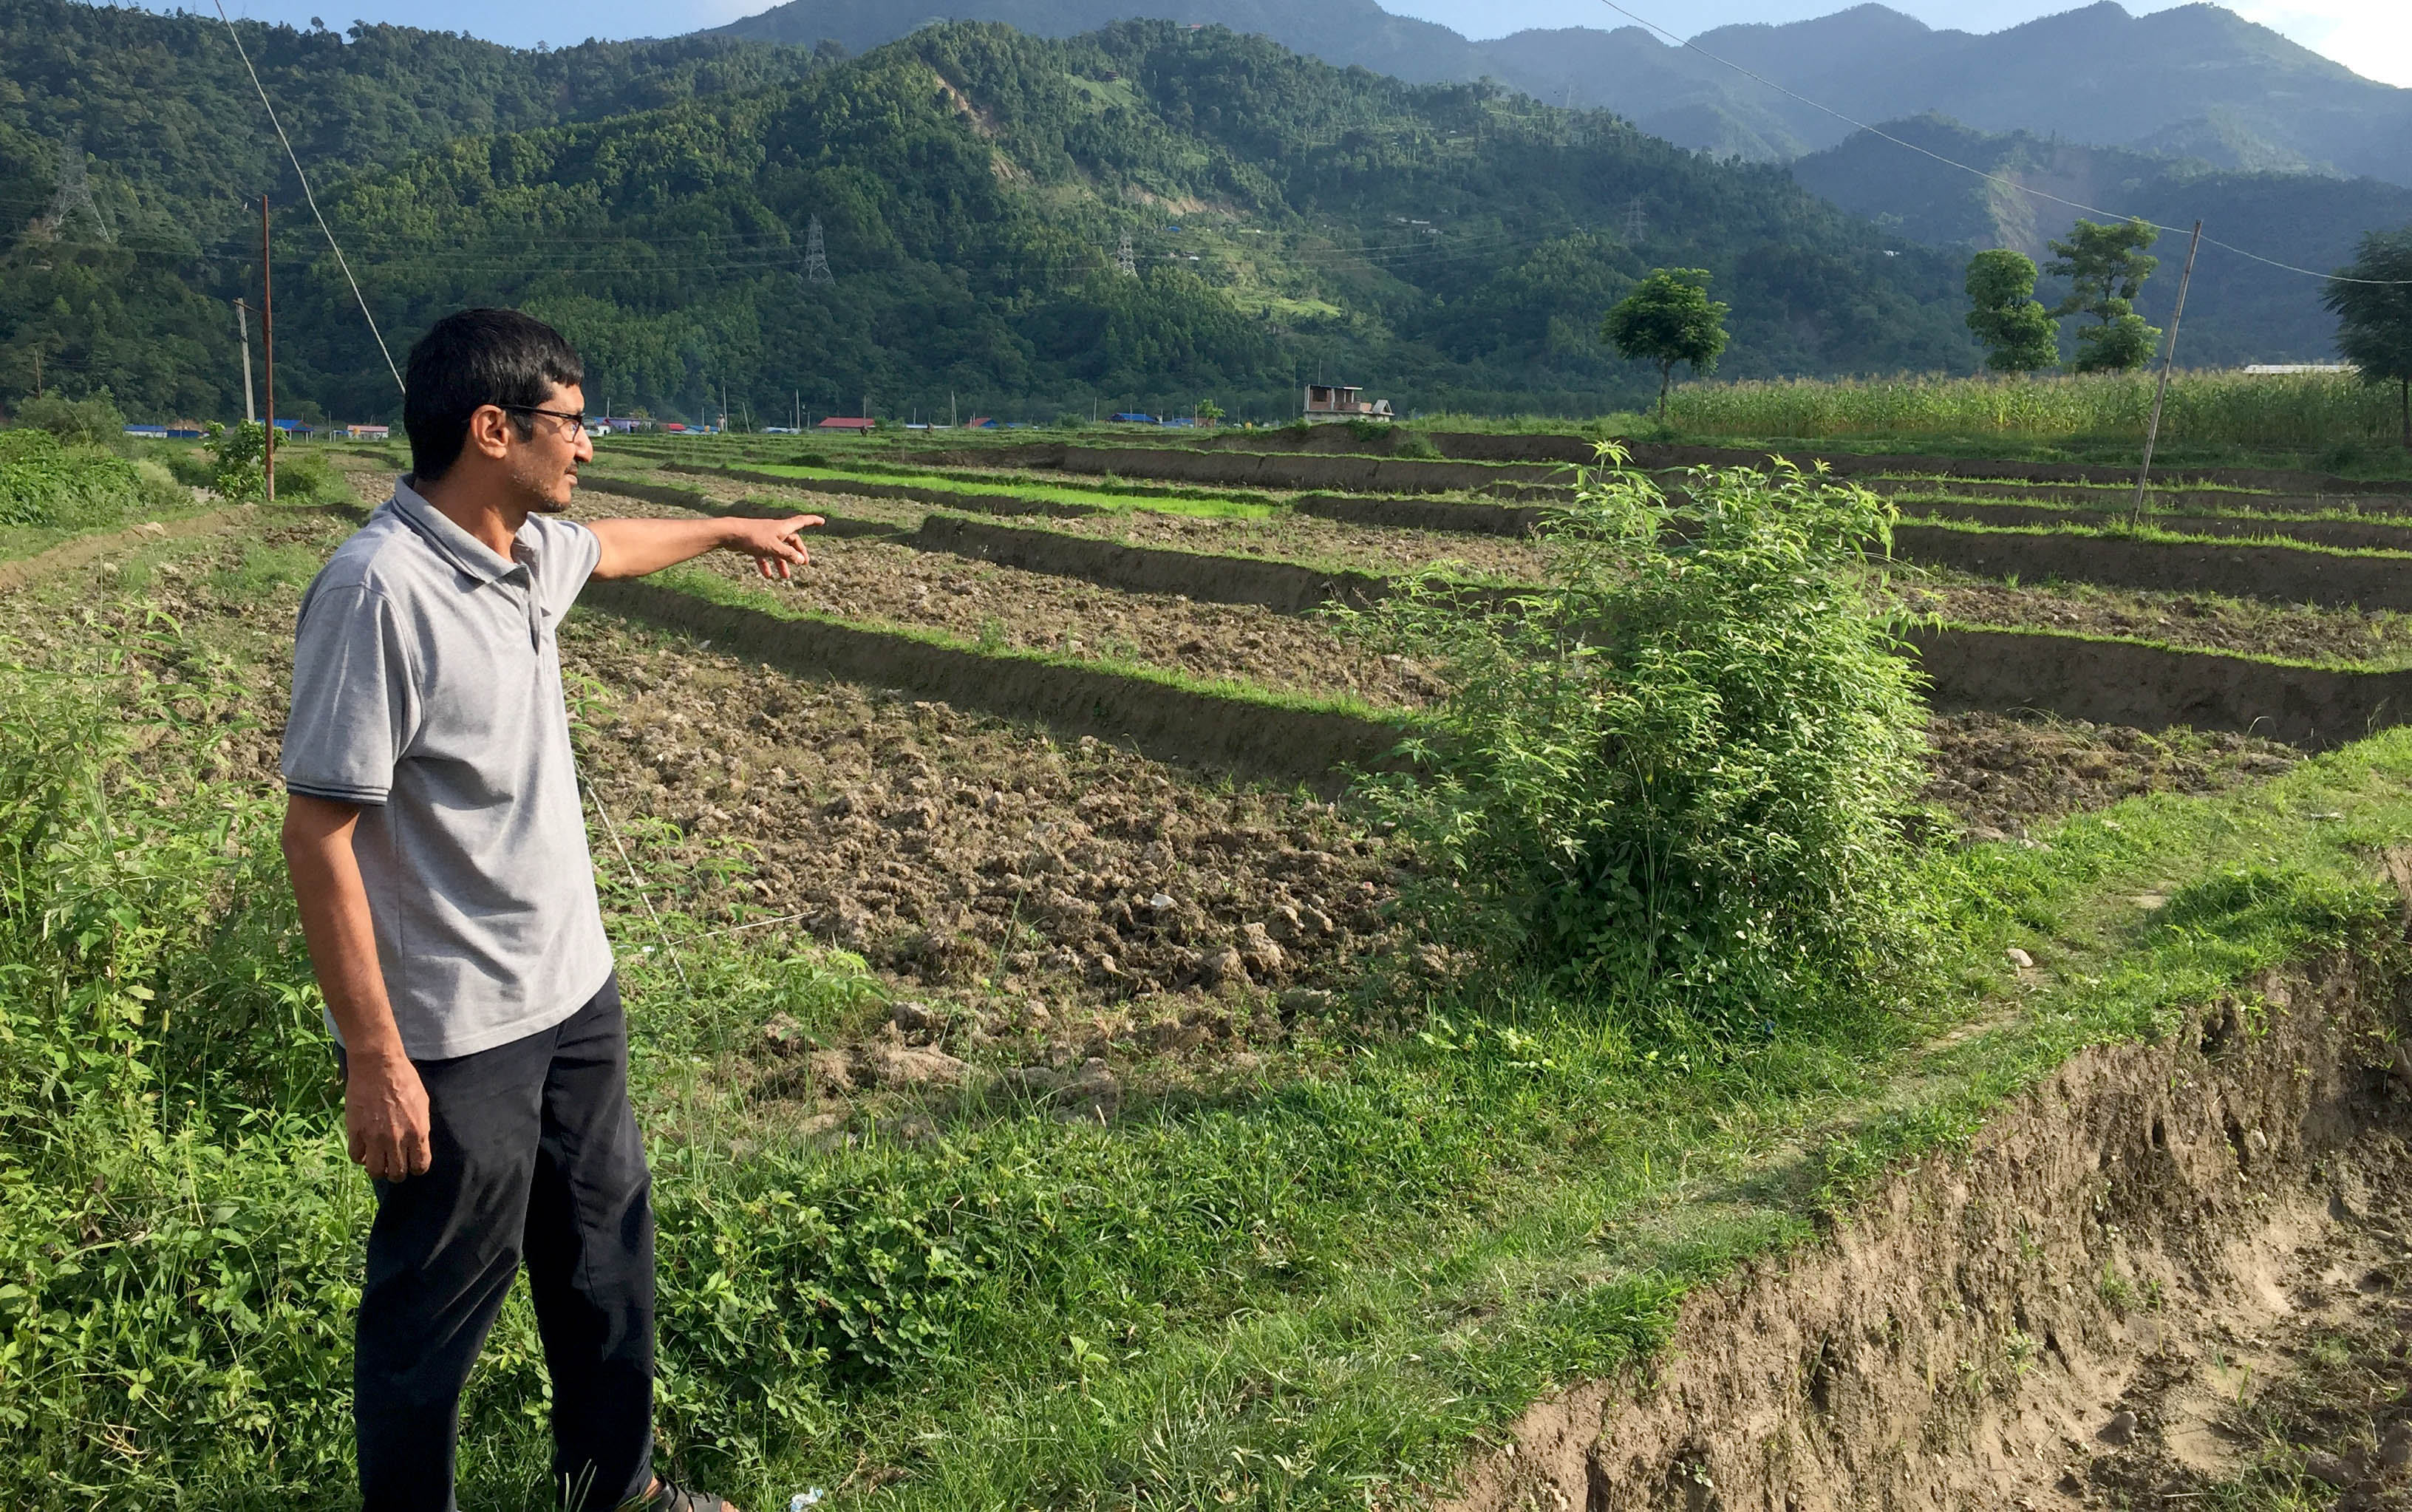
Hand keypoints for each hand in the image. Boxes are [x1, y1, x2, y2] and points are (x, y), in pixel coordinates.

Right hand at [345, 1050, 431, 1180]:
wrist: (378, 1066)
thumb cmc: (404, 1080)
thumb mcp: (422, 1103)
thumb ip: (421, 1127)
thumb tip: (419, 1143)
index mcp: (418, 1132)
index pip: (420, 1166)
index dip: (417, 1168)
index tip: (413, 1165)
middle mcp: (397, 1139)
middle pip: (397, 1173)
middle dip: (397, 1173)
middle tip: (394, 1166)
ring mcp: (375, 1137)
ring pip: (375, 1171)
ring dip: (378, 1169)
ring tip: (378, 1161)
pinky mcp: (356, 1131)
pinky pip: (356, 1156)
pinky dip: (360, 1157)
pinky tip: (364, 1149)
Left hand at [723, 514, 822, 580]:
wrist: (730, 533)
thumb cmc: (753, 537)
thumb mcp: (774, 548)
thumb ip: (788, 554)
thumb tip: (801, 560)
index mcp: (783, 528)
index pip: (802, 522)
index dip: (812, 521)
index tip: (822, 521)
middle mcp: (775, 530)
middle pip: (791, 541)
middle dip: (797, 553)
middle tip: (803, 564)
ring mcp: (765, 537)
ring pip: (778, 550)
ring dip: (782, 563)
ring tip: (785, 576)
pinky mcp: (755, 543)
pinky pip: (764, 555)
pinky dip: (767, 564)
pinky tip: (767, 575)